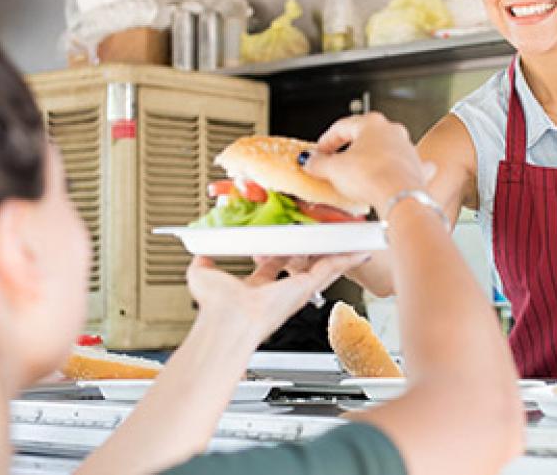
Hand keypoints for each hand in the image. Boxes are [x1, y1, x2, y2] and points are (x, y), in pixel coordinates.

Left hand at [186, 254, 362, 341]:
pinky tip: (357, 249)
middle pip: (305, 266)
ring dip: (337, 253)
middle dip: (316, 250)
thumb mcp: (204, 275)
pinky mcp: (306, 286)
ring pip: (323, 267)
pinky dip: (346, 258)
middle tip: (327, 236)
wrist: (228, 321)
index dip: (283, 251)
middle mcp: (281, 291)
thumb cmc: (218, 309)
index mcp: (259, 288)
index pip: (277, 266)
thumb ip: (203, 262)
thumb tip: (199, 253)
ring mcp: (296, 290)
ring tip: (350, 239)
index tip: (291, 239)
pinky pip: (331, 268)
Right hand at [301, 112, 433, 215]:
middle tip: (335, 164)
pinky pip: (402, 167)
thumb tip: (310, 160)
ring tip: (356, 176)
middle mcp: (392, 131)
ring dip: (370, 161)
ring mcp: (407, 149)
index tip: (319, 153)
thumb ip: (318, 162)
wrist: (400, 197)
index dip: (326, 141)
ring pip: (384, 151)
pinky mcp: (416, 168)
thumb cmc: (373, 177)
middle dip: (348, 150)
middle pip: (364, 137)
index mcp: (371, 123)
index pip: (342, 126)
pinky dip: (393, 172)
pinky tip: (386, 179)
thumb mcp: (334, 169)